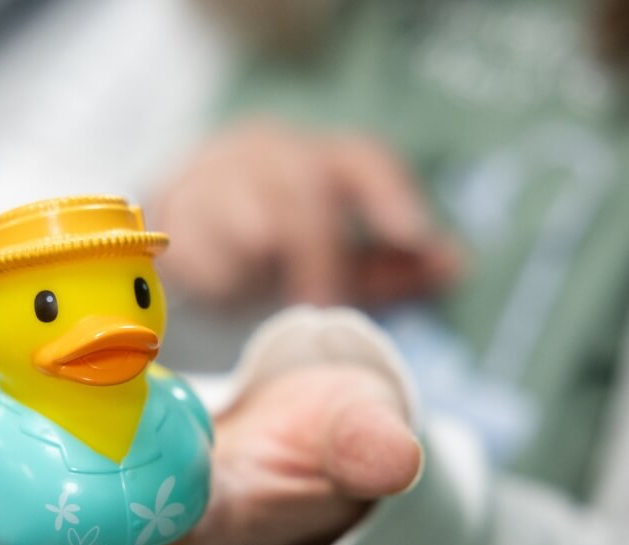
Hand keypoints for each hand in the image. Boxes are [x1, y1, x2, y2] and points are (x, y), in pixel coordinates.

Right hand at [153, 120, 459, 306]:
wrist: (180, 224)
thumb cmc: (271, 243)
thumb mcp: (335, 254)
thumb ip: (390, 265)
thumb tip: (456, 264)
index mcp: (316, 159)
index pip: (360, 163)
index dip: (388, 197)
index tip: (412, 236)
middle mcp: (267, 153)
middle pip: (300, 190)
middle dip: (316, 253)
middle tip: (322, 306)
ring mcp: (216, 174)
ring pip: (242, 206)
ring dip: (256, 256)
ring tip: (258, 290)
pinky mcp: (173, 206)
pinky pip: (192, 237)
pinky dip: (211, 266)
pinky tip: (219, 286)